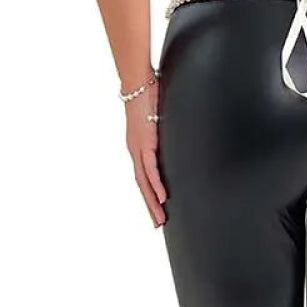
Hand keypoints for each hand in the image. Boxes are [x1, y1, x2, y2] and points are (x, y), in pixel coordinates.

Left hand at [124, 79, 166, 228]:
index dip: (149, 194)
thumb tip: (170, 127)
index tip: (157, 208)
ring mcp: (138, 148)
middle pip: (142, 185)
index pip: (143, 176)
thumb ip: (162, 125)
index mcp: (138, 146)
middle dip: (150, 206)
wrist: (138, 82)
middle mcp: (135, 150)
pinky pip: (150, 169)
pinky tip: (163, 197)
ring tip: (160, 218)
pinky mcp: (144, 143)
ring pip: (145, 182)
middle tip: (158, 224)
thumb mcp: (157, 115)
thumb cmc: (148, 94)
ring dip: (153, 202)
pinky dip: (156, 185)